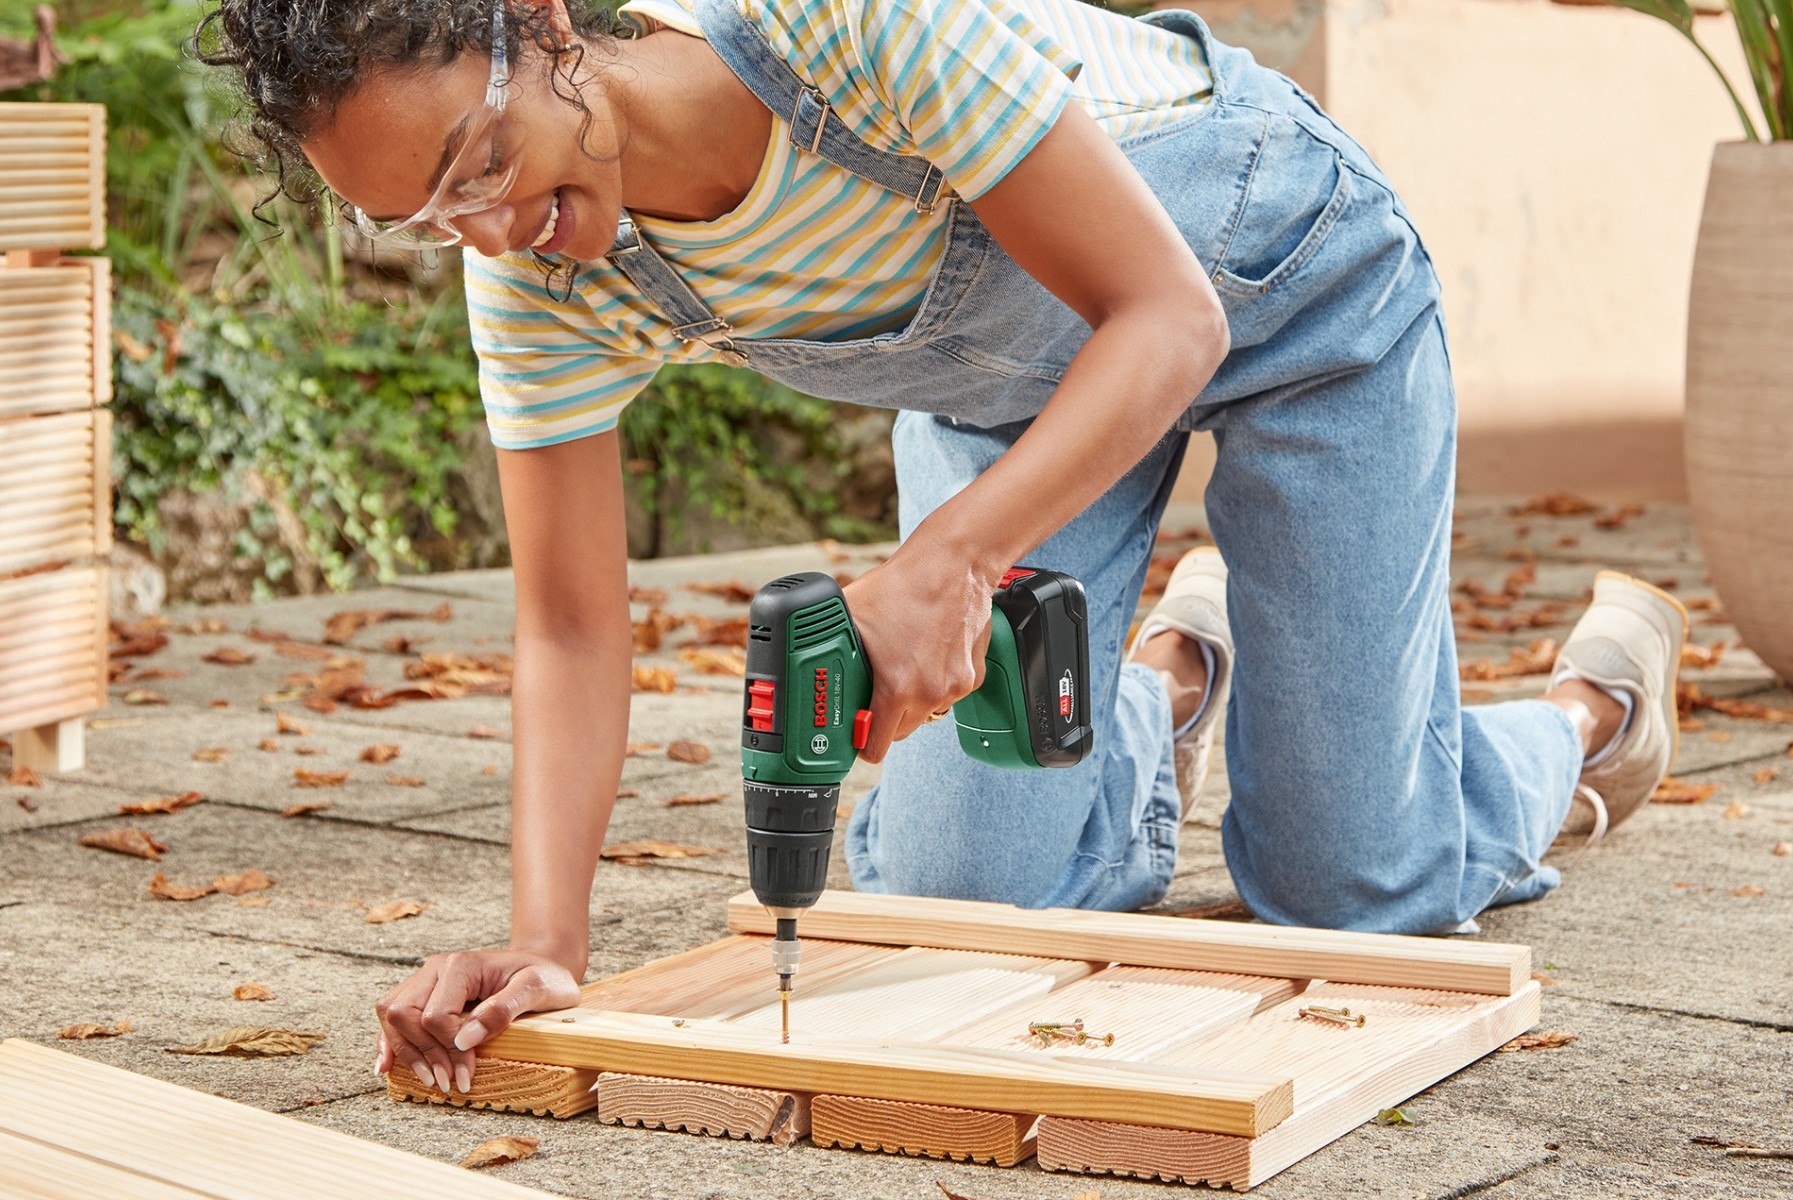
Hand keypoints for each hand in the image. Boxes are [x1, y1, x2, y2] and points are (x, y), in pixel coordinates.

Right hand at [373, 948, 580, 1094]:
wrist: (540, 968)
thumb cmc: (543, 977)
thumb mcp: (539, 988)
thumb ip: (505, 1008)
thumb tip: (465, 1038)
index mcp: (461, 964)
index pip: (435, 1014)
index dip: (447, 1048)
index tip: (468, 1072)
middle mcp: (436, 968)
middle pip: (403, 1013)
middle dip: (424, 1053)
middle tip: (448, 1083)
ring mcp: (426, 980)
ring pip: (391, 1015)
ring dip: (407, 1052)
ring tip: (432, 1080)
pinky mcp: (423, 995)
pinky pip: (392, 1017)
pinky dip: (390, 1042)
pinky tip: (388, 1066)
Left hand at [842, 548, 993, 763]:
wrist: (953, 564)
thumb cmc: (904, 585)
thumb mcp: (851, 615)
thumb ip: (830, 646)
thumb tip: (806, 660)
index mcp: (897, 687)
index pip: (876, 746)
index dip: (861, 742)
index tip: (856, 734)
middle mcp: (929, 694)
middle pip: (900, 732)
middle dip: (884, 718)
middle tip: (874, 692)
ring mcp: (955, 686)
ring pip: (925, 713)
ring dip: (912, 701)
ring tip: (903, 666)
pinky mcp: (974, 676)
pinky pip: (948, 694)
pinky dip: (937, 683)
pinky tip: (928, 655)